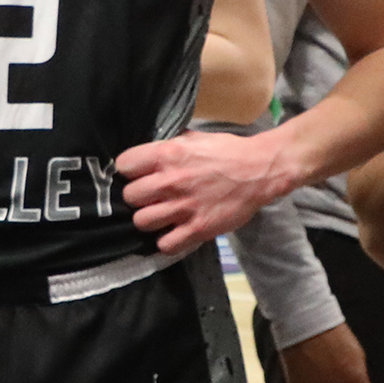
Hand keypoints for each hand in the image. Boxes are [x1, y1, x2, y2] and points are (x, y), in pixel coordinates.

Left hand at [118, 129, 299, 253]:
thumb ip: (168, 146)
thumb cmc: (227, 151)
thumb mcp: (193, 138)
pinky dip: (167, 241)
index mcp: (167, 155)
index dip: (129, 171)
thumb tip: (147, 154)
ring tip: (161, 216)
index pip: (124, 165)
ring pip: (142, 222)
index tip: (137, 174)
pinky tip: (174, 232)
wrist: (260, 170)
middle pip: (129, 197)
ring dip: (149, 220)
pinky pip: (166, 244)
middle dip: (138, 197)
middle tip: (150, 197)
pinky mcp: (198, 228)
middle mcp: (171, 181)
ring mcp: (184, 207)